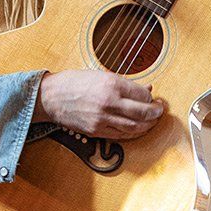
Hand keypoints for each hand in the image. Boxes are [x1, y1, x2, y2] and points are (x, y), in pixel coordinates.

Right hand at [34, 69, 164, 138]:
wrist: (50, 97)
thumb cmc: (74, 82)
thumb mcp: (101, 75)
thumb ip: (125, 84)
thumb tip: (147, 89)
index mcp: (112, 84)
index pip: (142, 94)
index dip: (151, 97)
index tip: (153, 98)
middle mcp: (109, 102)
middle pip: (142, 113)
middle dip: (155, 113)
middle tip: (160, 111)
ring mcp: (103, 119)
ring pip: (134, 127)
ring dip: (148, 126)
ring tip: (152, 121)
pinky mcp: (97, 131)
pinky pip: (121, 135)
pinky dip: (133, 133)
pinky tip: (138, 129)